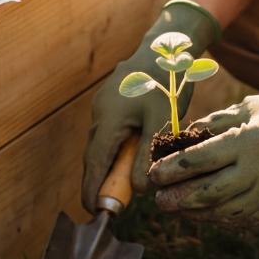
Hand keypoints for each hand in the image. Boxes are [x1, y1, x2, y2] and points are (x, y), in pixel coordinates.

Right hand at [81, 0, 222, 203]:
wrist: (164, 47)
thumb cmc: (166, 83)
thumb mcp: (162, 121)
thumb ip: (149, 155)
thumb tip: (140, 188)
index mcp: (109, 120)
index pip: (95, 164)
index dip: (92, 189)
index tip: (93, 211)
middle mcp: (100, 114)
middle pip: (95, 156)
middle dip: (101, 181)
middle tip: (112, 204)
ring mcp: (102, 106)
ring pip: (101, 144)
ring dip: (109, 164)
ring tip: (123, 184)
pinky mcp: (109, 102)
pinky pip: (107, 132)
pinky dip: (114, 149)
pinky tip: (129, 156)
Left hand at [147, 53, 258, 224]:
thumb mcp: (246, 107)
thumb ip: (214, 123)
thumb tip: (181, 137)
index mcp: (246, 142)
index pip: (198, 161)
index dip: (171, 171)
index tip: (153, 175)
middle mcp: (257, 171)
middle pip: (208, 193)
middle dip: (179, 200)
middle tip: (159, 202)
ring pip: (226, 212)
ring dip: (198, 214)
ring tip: (180, 209)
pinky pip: (247, 219)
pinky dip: (224, 219)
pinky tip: (208, 214)